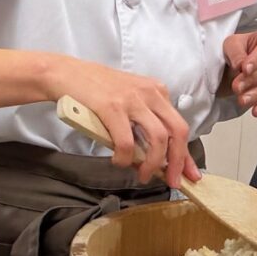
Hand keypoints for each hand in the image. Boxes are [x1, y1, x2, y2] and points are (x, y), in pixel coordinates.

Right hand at [54, 58, 197, 186]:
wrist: (67, 74)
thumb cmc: (96, 90)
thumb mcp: (129, 98)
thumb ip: (145, 120)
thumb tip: (156, 155)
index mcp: (156, 91)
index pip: (179, 126)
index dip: (186, 154)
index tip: (189, 174)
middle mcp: (150, 93)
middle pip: (177, 131)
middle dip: (177, 162)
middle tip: (170, 181)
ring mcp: (132, 100)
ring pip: (158, 138)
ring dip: (153, 163)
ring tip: (143, 175)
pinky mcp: (112, 107)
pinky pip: (127, 142)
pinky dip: (125, 158)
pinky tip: (118, 161)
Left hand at [224, 27, 256, 115]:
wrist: (245, 62)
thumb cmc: (243, 49)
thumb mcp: (233, 44)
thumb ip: (236, 52)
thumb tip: (240, 64)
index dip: (256, 59)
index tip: (244, 69)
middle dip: (253, 79)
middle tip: (237, 87)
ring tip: (242, 100)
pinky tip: (256, 110)